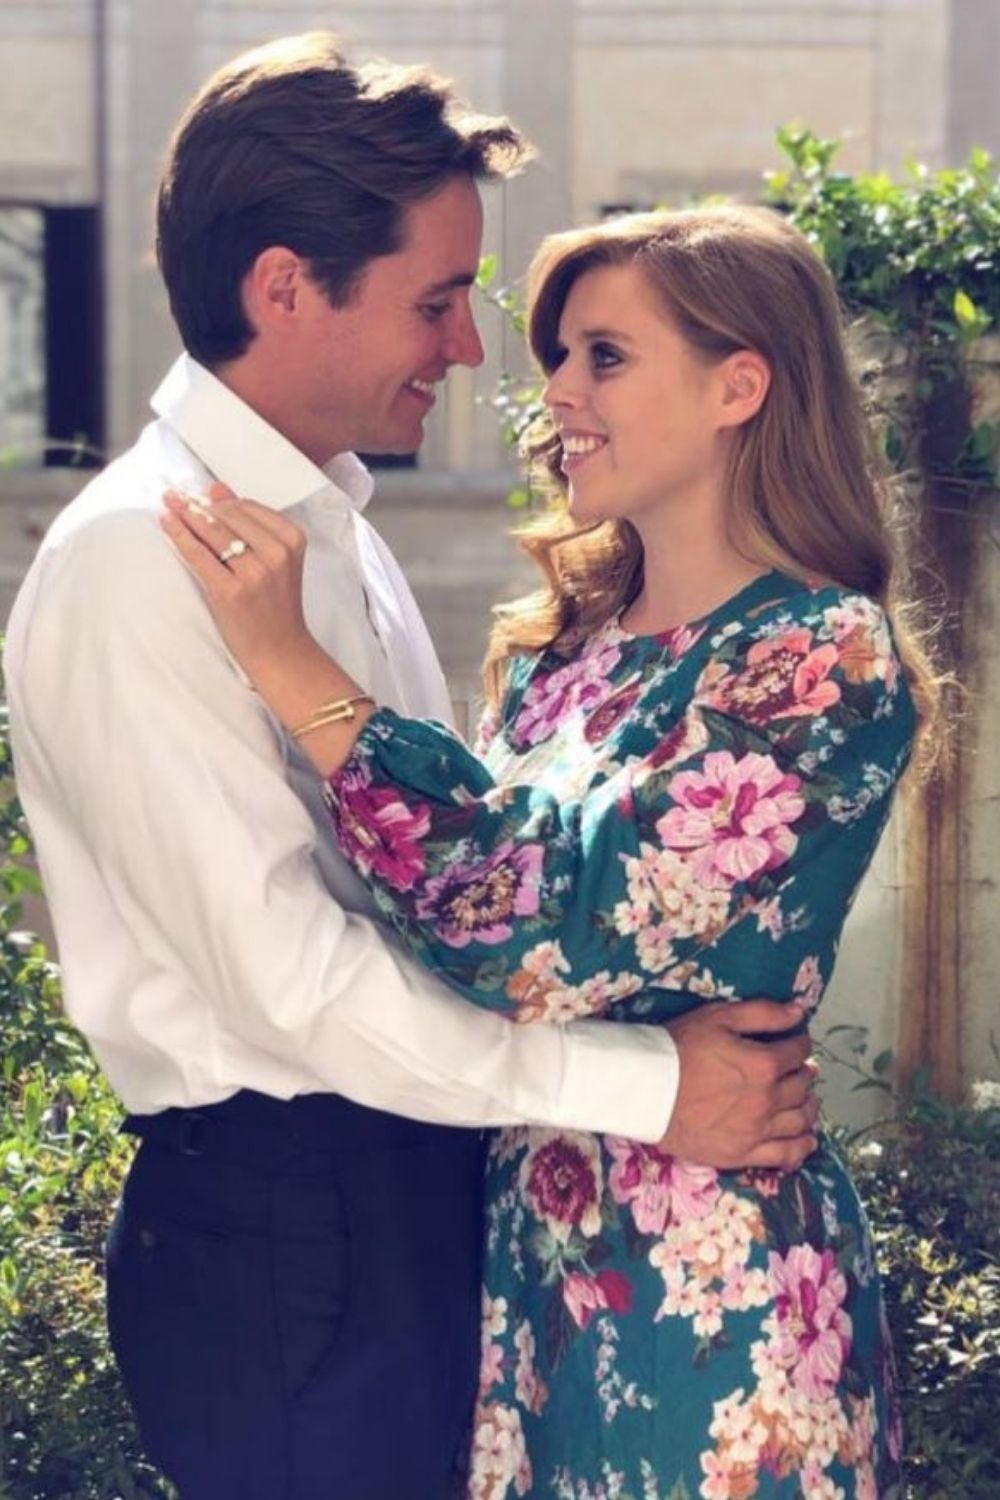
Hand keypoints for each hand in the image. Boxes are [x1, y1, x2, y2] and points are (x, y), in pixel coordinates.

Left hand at [160, 484, 313, 679]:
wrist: (280, 650)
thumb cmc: (275, 604)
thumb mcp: (273, 559)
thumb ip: (249, 523)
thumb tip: (217, 489)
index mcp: (292, 540)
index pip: (248, 507)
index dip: (219, 500)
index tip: (199, 495)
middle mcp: (277, 554)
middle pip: (228, 516)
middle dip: (198, 504)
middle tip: (175, 496)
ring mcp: (254, 574)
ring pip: (212, 532)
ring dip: (185, 514)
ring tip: (168, 504)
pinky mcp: (231, 592)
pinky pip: (198, 555)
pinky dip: (179, 535)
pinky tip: (167, 523)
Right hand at [658, 1001, 818, 1171]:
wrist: (644, 1090)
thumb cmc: (679, 1048)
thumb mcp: (718, 1017)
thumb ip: (763, 1013)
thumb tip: (799, 1010)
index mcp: (763, 1064)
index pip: (798, 1051)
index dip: (800, 1043)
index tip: (795, 1042)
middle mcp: (767, 1100)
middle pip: (802, 1086)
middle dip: (803, 1073)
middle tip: (798, 1069)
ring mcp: (756, 1130)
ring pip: (799, 1120)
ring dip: (808, 1107)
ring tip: (804, 1100)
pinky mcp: (742, 1153)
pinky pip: (785, 1154)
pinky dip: (802, 1146)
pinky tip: (806, 1139)